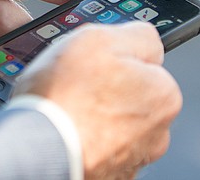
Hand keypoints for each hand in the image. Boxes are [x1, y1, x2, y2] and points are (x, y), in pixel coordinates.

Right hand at [14, 22, 181, 179]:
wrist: (35, 151)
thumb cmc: (64, 98)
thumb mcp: (99, 38)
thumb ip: (136, 34)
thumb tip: (147, 37)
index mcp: (163, 95)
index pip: (146, 64)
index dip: (116, 59)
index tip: (96, 63)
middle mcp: (157, 133)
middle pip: (130, 96)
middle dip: (107, 90)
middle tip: (76, 86)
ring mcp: (133, 159)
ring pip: (113, 124)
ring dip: (94, 117)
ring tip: (67, 111)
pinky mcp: (108, 177)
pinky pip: (98, 148)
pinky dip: (84, 141)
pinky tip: (66, 132)